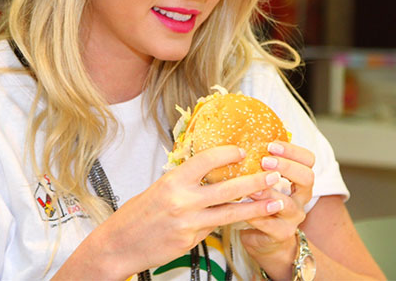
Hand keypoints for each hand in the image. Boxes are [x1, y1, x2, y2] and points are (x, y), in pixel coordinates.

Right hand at [69, 145, 286, 278]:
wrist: (119, 244)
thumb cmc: (138, 214)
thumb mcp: (159, 189)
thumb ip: (185, 181)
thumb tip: (211, 171)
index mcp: (173, 181)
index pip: (206, 160)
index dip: (227, 153)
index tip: (243, 150)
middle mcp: (182, 200)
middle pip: (227, 188)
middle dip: (255, 181)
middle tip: (275, 175)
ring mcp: (188, 223)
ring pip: (230, 213)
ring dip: (256, 207)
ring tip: (276, 202)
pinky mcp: (191, 241)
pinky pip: (217, 229)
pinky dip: (233, 223)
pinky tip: (249, 220)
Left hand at [239, 141, 314, 278]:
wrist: (266, 238)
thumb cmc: (263, 202)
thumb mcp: (265, 180)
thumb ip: (261, 164)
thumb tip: (240, 139)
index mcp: (300, 179)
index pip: (308, 160)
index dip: (292, 151)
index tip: (271, 145)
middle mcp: (302, 197)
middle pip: (307, 177)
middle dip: (286, 167)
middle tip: (264, 161)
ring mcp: (294, 216)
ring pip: (288, 204)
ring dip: (269, 192)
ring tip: (253, 186)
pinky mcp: (282, 234)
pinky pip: (270, 224)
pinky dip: (256, 214)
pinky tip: (244, 206)